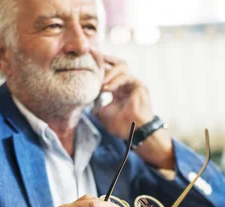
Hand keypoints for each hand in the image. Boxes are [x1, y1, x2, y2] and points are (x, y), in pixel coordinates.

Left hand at [93, 51, 174, 169]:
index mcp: (118, 89)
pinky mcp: (139, 85)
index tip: (87, 62)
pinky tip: (106, 88)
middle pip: (117, 63)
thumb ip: (95, 103)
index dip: (100, 66)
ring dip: (109, 72)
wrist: (133, 132)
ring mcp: (133, 83)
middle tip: (94, 56)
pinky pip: (126, 77)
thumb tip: (85, 99)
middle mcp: (126, 84)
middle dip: (105, 58)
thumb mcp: (102, 113)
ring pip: (122, 66)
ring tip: (100, 83)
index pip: (109, 72)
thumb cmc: (121, 125)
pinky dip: (115, 81)